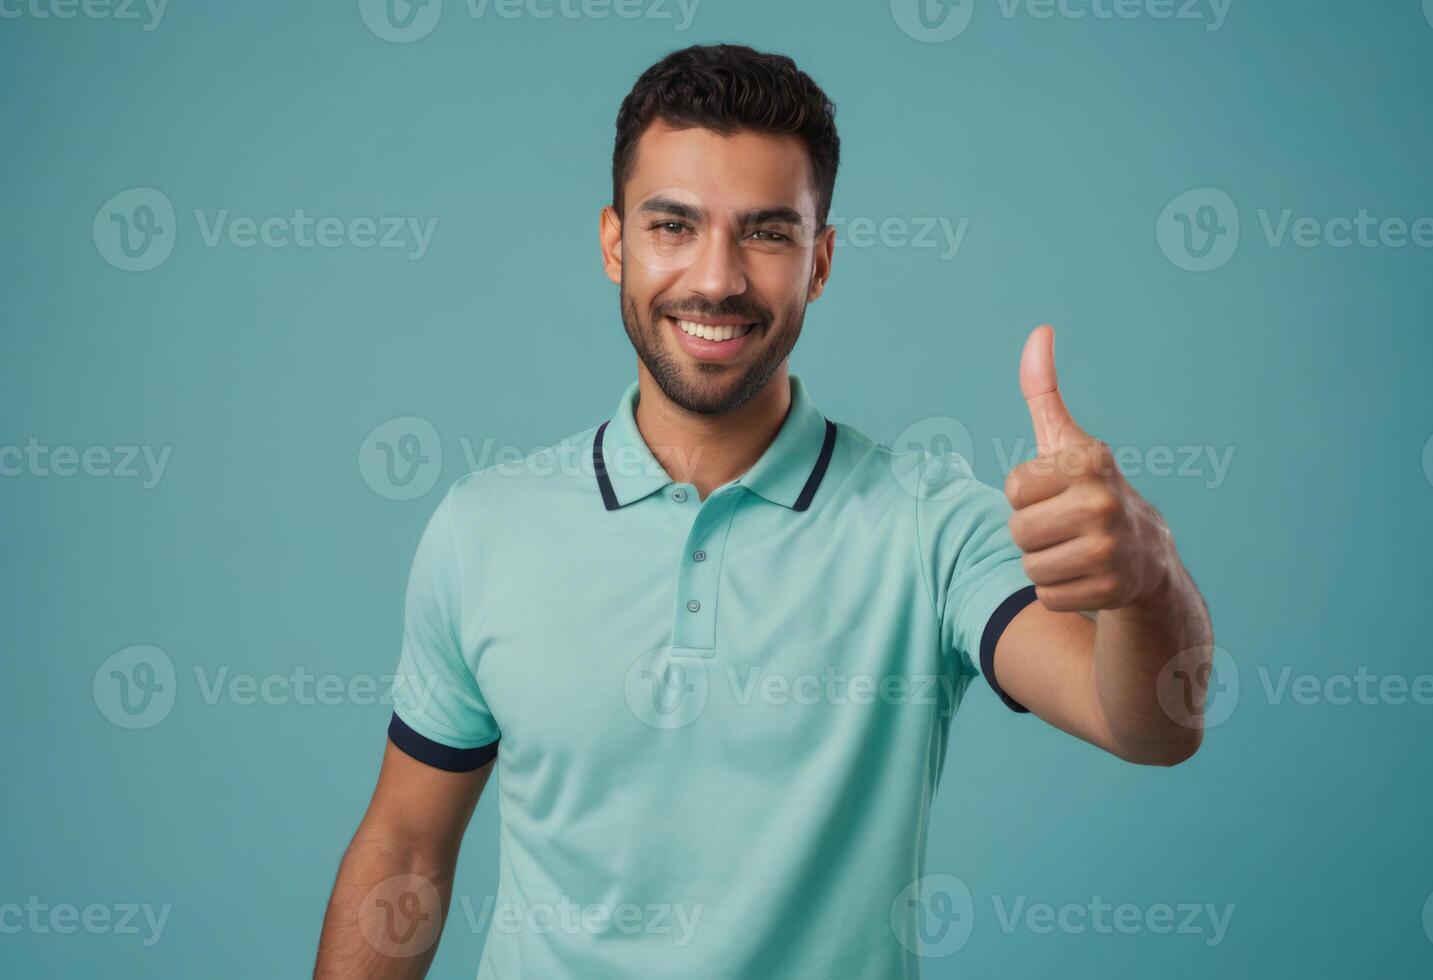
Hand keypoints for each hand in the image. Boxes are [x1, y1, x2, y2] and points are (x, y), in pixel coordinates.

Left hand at [1004, 325, 1172, 612]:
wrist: (1146, 556)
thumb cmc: (1089, 491)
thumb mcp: (1065, 442)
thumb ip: (1043, 390)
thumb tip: (1039, 331)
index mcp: (1089, 462)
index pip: (1013, 488)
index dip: (1027, 495)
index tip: (1057, 492)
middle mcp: (1104, 502)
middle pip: (1017, 531)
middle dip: (1032, 534)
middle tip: (1065, 527)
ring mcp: (1111, 548)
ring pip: (1030, 566)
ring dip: (1044, 564)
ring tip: (1075, 550)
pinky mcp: (1111, 590)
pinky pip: (1048, 595)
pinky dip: (1061, 591)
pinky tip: (1087, 576)